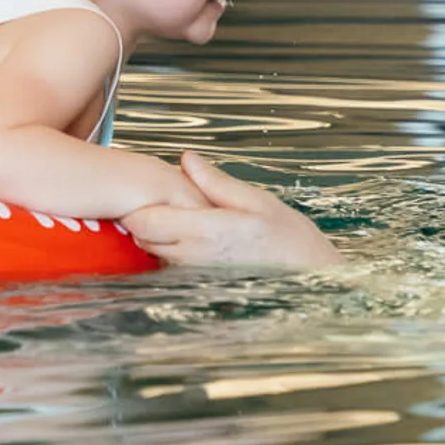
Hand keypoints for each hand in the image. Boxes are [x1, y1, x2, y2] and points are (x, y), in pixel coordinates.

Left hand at [124, 150, 340, 270]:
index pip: (144, 222)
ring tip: (180, 215)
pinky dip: (170, 248)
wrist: (308, 275)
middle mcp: (193, 257)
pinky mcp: (199, 283)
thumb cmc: (288, 237)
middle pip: (141, 238)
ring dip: (156, 233)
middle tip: (163, 198)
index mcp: (206, 232)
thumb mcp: (255, 200)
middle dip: (143, 217)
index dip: (136, 205)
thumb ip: (215, 182)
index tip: (147, 190)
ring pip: (153, 252)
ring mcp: (194, 274)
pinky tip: (192, 236)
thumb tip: (187, 160)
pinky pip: (170, 264)